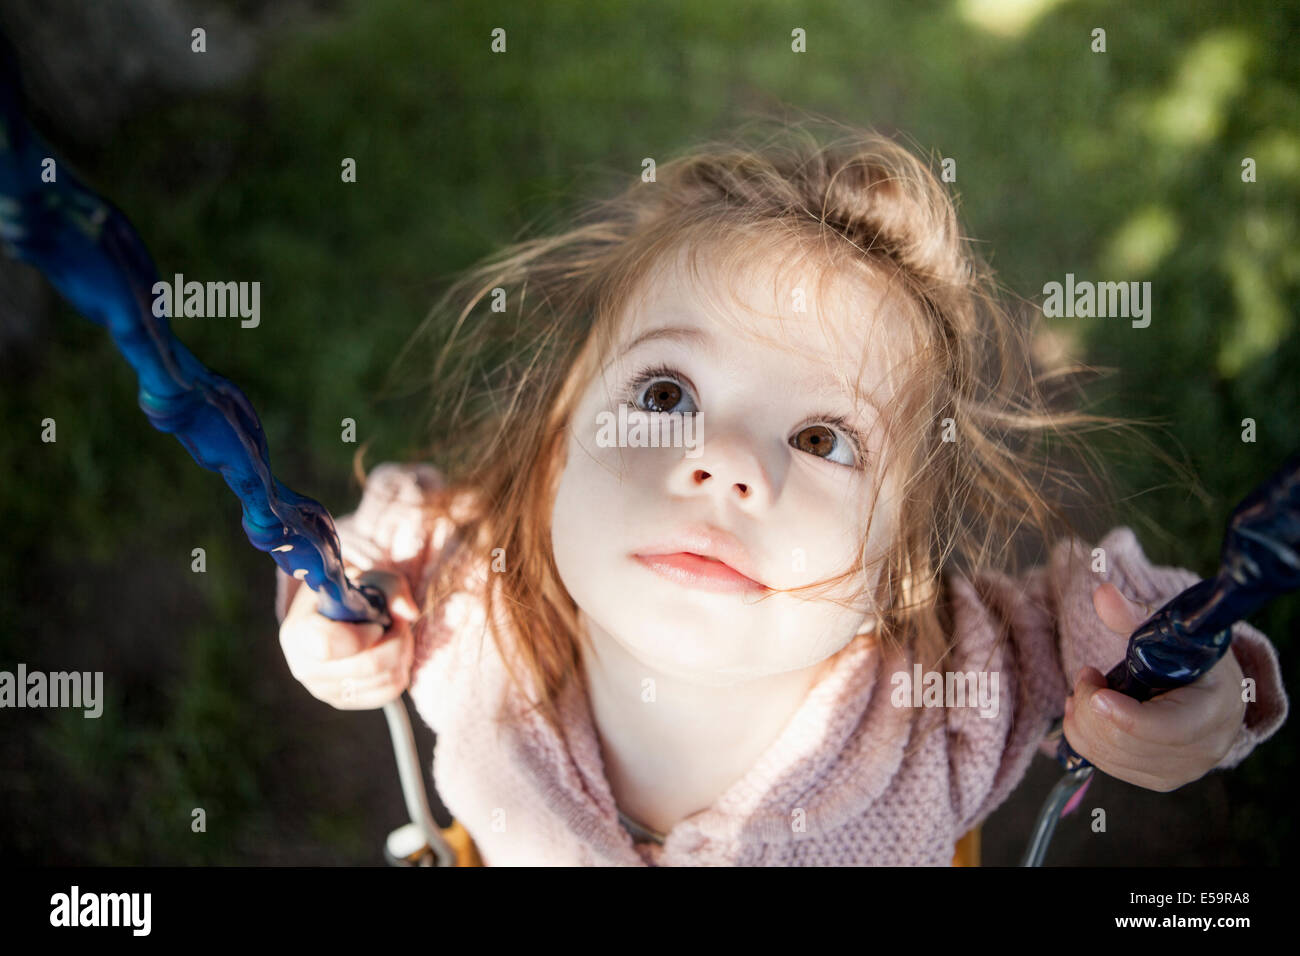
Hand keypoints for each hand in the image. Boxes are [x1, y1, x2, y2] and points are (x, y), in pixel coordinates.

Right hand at [278, 568, 420, 709]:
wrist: (337, 614)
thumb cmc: (353, 594)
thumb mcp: (371, 578)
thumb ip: (392, 589)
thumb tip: (408, 614)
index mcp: (299, 632)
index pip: (328, 645)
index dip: (362, 634)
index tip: (375, 623)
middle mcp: (304, 666)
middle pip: (366, 666)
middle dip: (395, 640)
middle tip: (399, 623)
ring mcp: (322, 689)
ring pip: (382, 680)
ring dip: (402, 654)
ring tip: (396, 635)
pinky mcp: (342, 701)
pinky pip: (387, 693)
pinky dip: (400, 672)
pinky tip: (394, 654)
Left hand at [1062, 581, 1245, 791]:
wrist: (1212, 691)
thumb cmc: (1189, 656)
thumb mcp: (1169, 632)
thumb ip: (1133, 616)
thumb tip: (1102, 593)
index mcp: (1215, 710)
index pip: (1163, 728)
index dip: (1120, 713)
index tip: (1093, 685)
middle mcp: (1203, 749)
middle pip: (1125, 742)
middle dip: (1090, 705)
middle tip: (1086, 674)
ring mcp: (1181, 771)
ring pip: (1110, 756)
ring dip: (1082, 720)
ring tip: (1082, 689)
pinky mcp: (1158, 779)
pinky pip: (1107, 766)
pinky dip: (1085, 737)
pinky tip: (1085, 710)